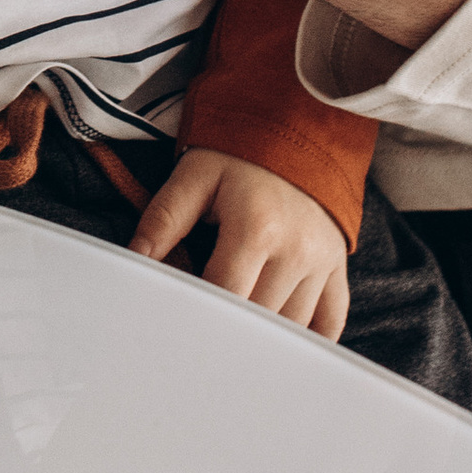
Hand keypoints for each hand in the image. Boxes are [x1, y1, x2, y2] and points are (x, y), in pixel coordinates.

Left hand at [133, 150, 348, 334]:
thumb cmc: (240, 153)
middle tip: (199, 339)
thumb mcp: (195, 175)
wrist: (300, 127)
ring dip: (261, 337)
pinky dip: (307, 340)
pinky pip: (330, 322)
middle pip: (258, 319)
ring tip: (233, 339)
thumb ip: (163, 219)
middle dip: (227, 330)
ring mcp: (322, 262)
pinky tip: (280, 345)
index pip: (223, 295)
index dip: (197, 314)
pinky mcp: (338, 266)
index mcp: (257, 228)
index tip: (176, 326)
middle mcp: (297, 250)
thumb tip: (134, 259)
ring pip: (291, 328)